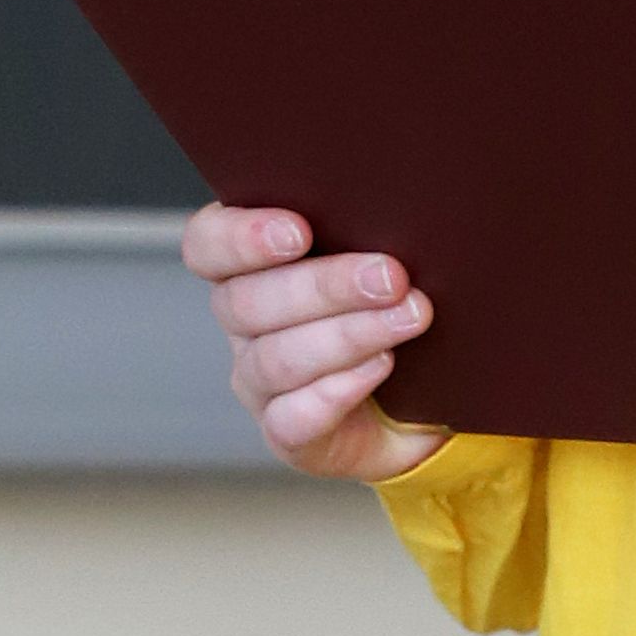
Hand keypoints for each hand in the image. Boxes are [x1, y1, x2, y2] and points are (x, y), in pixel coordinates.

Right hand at [182, 203, 449, 483]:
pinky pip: (292, 420)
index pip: (207, 244)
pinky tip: (379, 367)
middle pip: (249, 302)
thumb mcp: (387, 255)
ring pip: (276, 360)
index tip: (299, 231)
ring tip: (410, 318)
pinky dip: (336, 392)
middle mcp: (244, 326)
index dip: (240, 238)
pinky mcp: (290, 436)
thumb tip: (408, 200)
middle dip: (324, 287)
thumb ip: (373, 224)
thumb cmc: (398, 305)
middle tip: (391, 278)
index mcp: (250, 266)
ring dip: (347, 335)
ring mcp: (261, 385)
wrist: (427, 399)